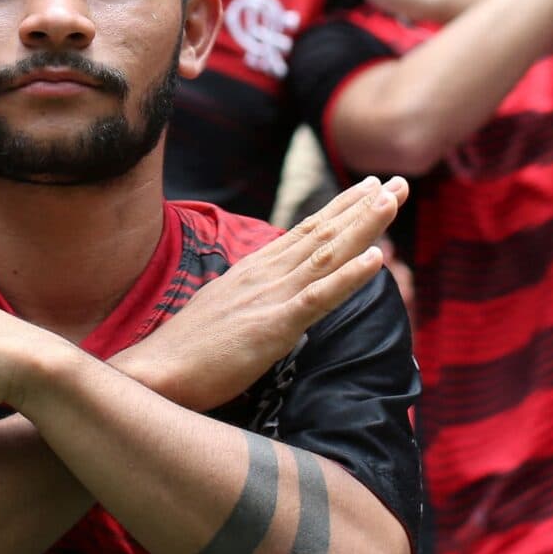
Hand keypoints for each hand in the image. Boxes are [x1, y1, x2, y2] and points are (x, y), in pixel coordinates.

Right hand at [115, 176, 405, 412]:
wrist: (154, 372)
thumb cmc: (187, 350)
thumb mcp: (225, 312)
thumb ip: (254, 301)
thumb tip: (279, 306)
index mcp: (255, 270)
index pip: (306, 232)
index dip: (341, 210)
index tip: (370, 189)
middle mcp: (266, 274)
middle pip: (323, 233)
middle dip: (364, 207)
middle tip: (398, 181)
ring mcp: (271, 297)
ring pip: (328, 255)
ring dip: (364, 226)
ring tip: (392, 200)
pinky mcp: (273, 326)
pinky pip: (319, 297)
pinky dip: (349, 277)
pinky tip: (376, 259)